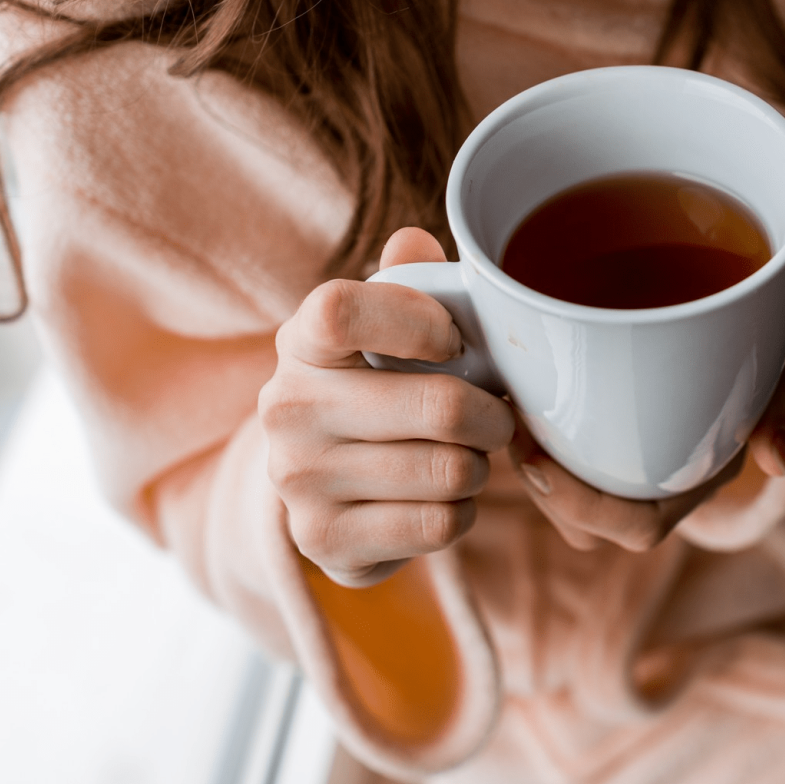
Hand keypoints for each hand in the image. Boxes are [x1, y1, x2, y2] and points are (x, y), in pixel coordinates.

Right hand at [259, 228, 515, 586]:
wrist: (326, 490)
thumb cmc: (377, 389)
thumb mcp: (386, 330)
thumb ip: (408, 281)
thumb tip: (415, 242)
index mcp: (301, 342)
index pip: (342, 310)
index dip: (419, 321)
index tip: (455, 342)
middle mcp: (286, 408)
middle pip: (440, 405)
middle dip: (493, 415)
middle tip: (498, 418)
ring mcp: (299, 481)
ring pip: (450, 471)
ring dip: (478, 468)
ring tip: (464, 458)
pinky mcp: (324, 541)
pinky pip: (439, 526)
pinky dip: (461, 514)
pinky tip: (442, 500)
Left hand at [508, 350, 784, 550]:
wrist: (733, 298)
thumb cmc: (756, 339)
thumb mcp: (780, 365)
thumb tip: (776, 461)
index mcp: (693, 480)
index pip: (639, 527)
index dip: (587, 511)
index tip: (540, 462)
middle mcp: (652, 480)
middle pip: (586, 525)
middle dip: (543, 493)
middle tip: (514, 431)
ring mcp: (619, 457)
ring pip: (560, 494)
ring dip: (527, 464)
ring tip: (508, 408)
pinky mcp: (587, 426)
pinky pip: (550, 449)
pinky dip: (526, 429)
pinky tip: (508, 385)